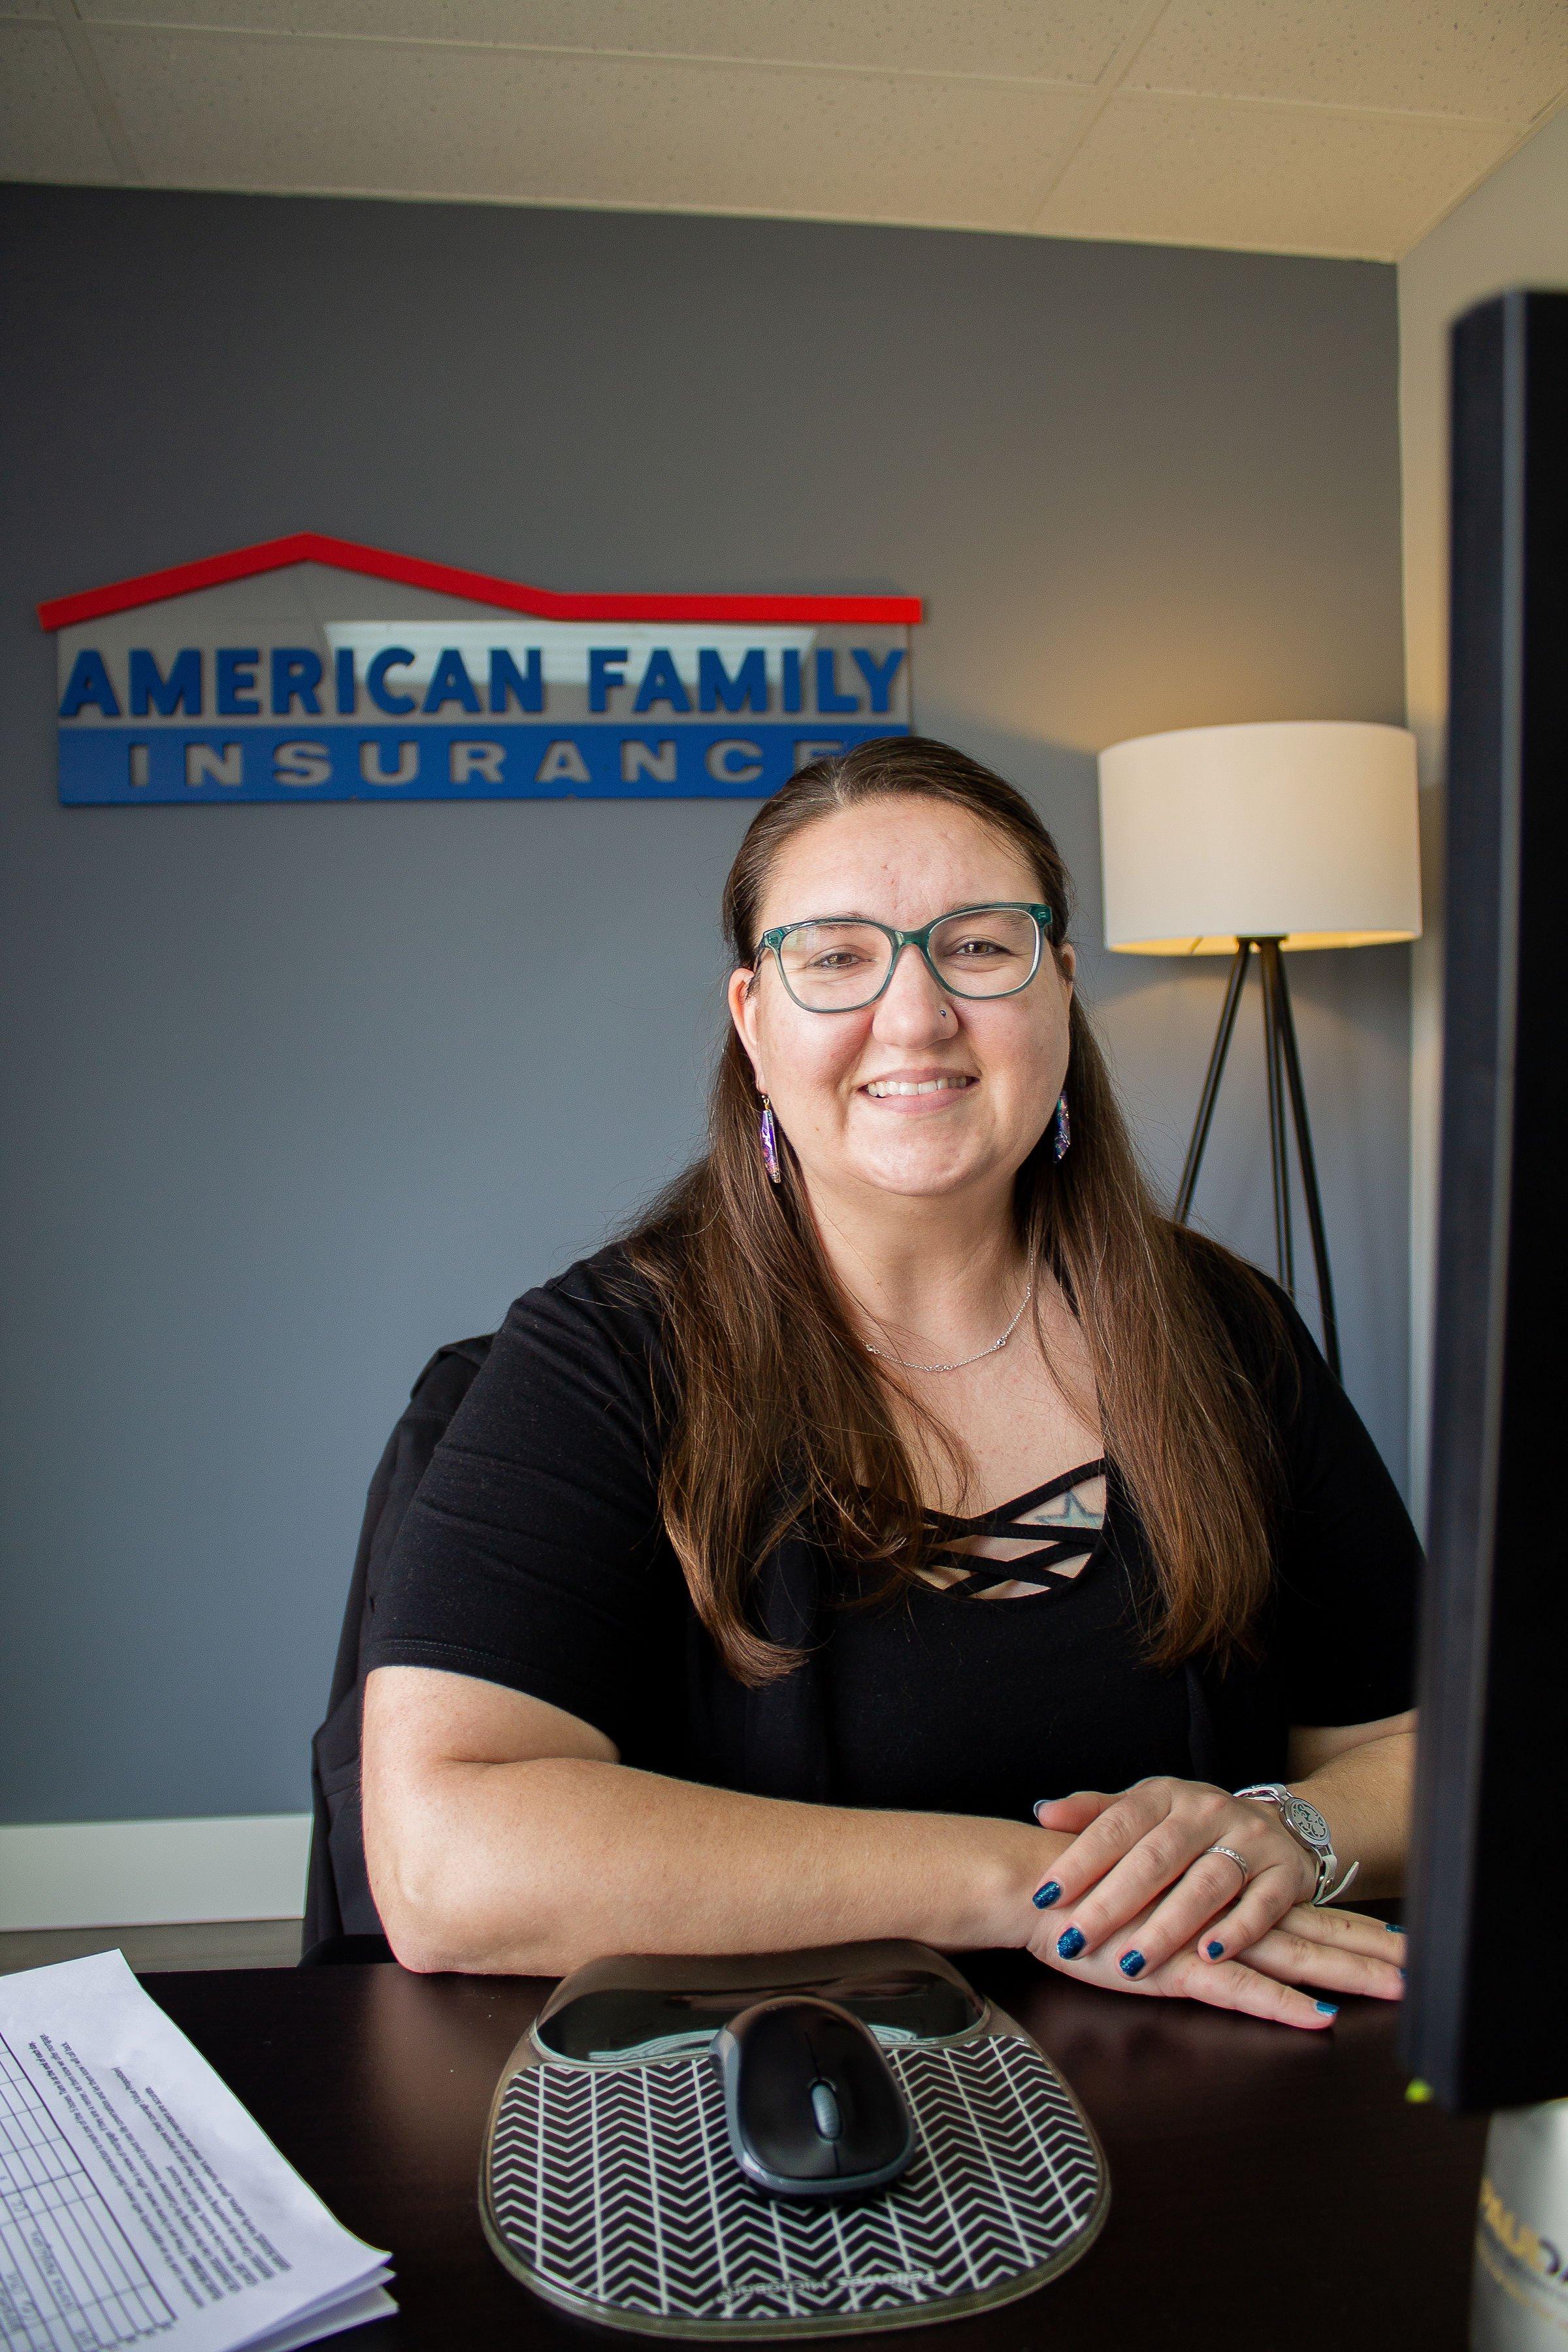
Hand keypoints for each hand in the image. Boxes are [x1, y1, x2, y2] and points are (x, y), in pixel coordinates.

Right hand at [1021, 1889, 1404, 2027]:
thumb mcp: (1141, 1889)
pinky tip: (1318, 2018)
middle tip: (1422, 1966)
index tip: (1401, 1938)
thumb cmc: (1087, 1890)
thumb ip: (1173, 1894)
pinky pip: (1240, 1989)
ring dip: (1348, 1975)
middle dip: (1371, 1951)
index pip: (1302, 1913)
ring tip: (1400, 1989)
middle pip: (1314, 1934)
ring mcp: (1206, 1941)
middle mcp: (1226, 1914)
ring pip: (1293, 1958)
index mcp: (1225, 1897)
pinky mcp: (1179, 1968)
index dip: (1353, 1924)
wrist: (1039, 1884)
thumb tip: (1206, 1916)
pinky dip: (1280, 2005)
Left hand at [1029, 1778, 1325, 1977]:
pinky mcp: (1285, 1873)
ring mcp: (1250, 1840)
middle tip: (1076, 1940)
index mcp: (1164, 1795)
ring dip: (1168, 1926)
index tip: (1045, 1896)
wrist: (1277, 1826)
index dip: (1079, 1860)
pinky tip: (1209, 1956)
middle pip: (1156, 1858)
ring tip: (1132, 1962)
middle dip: (1113, 1903)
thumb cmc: (1190, 1830)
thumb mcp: (1144, 1811)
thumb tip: (1042, 1812)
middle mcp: (1207, 1811)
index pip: (1116, 1825)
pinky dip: (1237, 1930)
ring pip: (1207, 1884)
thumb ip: (1096, 1815)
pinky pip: (1262, 1904)